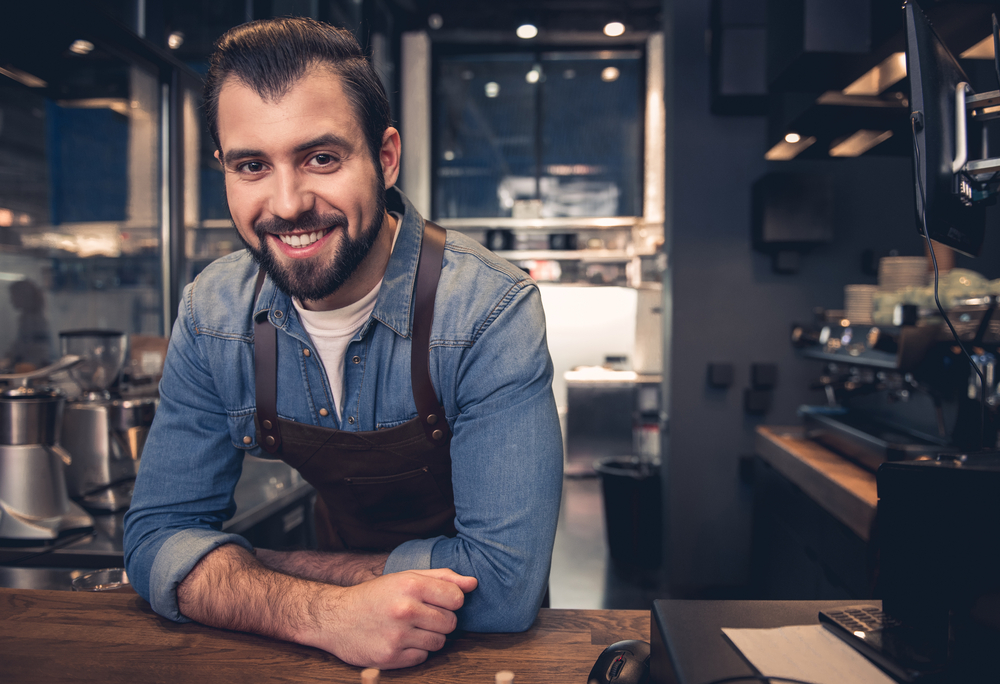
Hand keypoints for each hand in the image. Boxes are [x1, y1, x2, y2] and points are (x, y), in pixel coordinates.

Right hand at [302, 568, 477, 668]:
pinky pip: (422, 657)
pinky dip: (416, 650)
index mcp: (410, 585)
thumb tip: (473, 583)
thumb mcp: (405, 577)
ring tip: (410, 627)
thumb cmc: (376, 595)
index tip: (438, 601)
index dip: (451, 601)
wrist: (337, 618)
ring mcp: (397, 636)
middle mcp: (405, 610)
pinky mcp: (391, 657)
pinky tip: (400, 640)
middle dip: (441, 620)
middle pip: (450, 622)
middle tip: (421, 615)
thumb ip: (442, 578)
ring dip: (429, 636)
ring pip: (439, 642)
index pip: (457, 598)